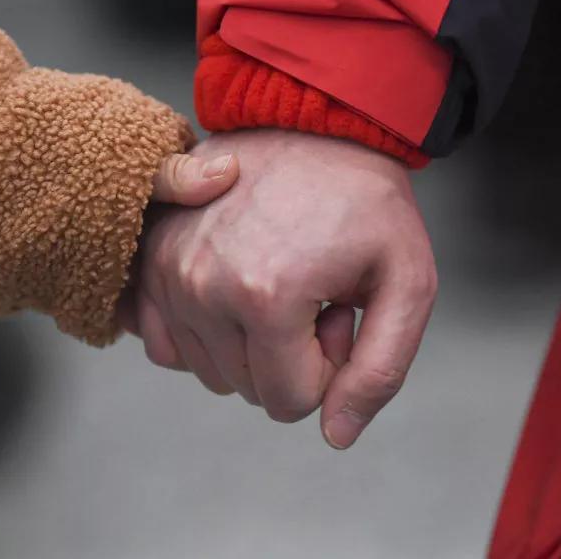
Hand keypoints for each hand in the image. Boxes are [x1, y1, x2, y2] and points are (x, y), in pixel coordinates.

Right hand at [131, 130, 437, 448]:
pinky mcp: (152, 260)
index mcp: (267, 297)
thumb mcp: (408, 283)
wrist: (315, 125)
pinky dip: (208, 332)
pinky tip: (240, 287)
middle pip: (251, 390)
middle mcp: (203, 288)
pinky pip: (168, 343)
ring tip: (283, 278)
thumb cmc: (368, 202)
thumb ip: (379, 370)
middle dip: (291, 356)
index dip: (328, 365)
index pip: (292, 402)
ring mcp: (169, 272)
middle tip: (315, 290)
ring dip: (252, 343)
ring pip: (212, 371)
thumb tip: (335, 435)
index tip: (340, 309)